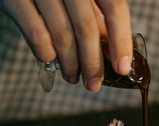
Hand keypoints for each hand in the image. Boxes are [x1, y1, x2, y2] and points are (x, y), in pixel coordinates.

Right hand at [0, 0, 132, 91]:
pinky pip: (36, 34)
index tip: (122, 68)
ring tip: (72, 77)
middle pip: (87, 28)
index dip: (121, 41)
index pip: (114, 8)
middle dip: (92, 63)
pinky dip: (46, 53)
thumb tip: (116, 52)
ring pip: (62, 35)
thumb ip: (95, 18)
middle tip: (94, 85)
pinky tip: (50, 59)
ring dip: (70, 64)